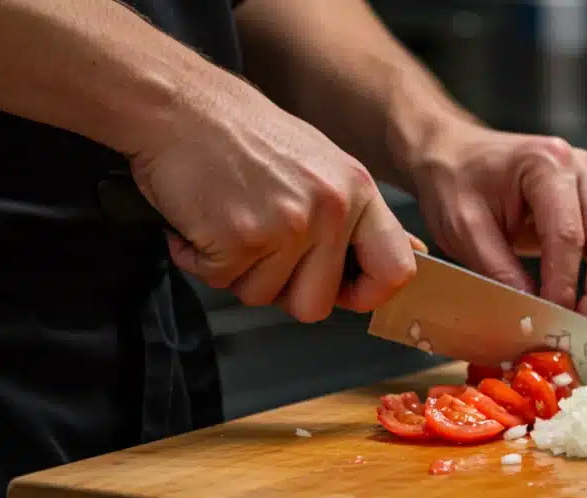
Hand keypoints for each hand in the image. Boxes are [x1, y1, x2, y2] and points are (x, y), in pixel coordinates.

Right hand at [127, 76, 416, 321]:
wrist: (178, 103)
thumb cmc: (240, 132)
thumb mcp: (321, 165)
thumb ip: (358, 215)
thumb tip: (409, 252)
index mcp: (358, 191)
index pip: (395, 270)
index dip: (367, 295)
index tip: (342, 292)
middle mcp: (331, 209)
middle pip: (316, 304)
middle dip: (279, 289)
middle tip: (257, 245)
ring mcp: (288, 225)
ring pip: (262, 296)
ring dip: (234, 270)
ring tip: (227, 218)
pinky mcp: (240, 238)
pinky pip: (220, 281)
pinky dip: (199, 258)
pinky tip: (200, 217)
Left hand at [409, 126, 586, 326]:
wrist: (457, 156)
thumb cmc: (456, 183)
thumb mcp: (463, 228)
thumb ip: (498, 269)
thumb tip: (532, 314)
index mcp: (545, 164)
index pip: (568, 234)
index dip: (565, 284)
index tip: (555, 320)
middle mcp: (582, 169)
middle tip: (584, 333)